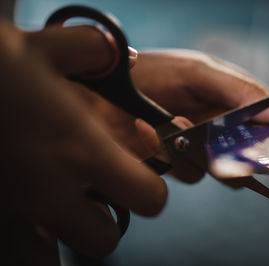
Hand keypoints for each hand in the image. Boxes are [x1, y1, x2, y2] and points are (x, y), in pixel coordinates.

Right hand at [0, 23, 166, 263]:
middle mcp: (47, 191)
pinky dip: (22, 243)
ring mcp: (9, 212)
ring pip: (48, 260)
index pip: (148, 198)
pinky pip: (12, 254)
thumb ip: (96, 51)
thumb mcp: (45, 46)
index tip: (140, 177)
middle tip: (91, 193)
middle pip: (104, 239)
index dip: (150, 189)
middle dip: (104, 219)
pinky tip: (19, 211)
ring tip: (52, 205)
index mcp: (79, 150)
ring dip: (59, 237)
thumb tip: (129, 58)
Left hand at [129, 50, 268, 180]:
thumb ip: (241, 91)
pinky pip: (189, 172)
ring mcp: (203, 149)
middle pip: (255, 154)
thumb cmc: (155, 71)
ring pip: (224, 171)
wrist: (102, 90)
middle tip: (224, 139)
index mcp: (237, 100)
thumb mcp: (200, 72)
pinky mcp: (178, 164)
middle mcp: (226, 128)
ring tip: (175, 123)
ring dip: (201, 150)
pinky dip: (171, 153)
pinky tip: (148, 129)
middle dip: (246, 152)